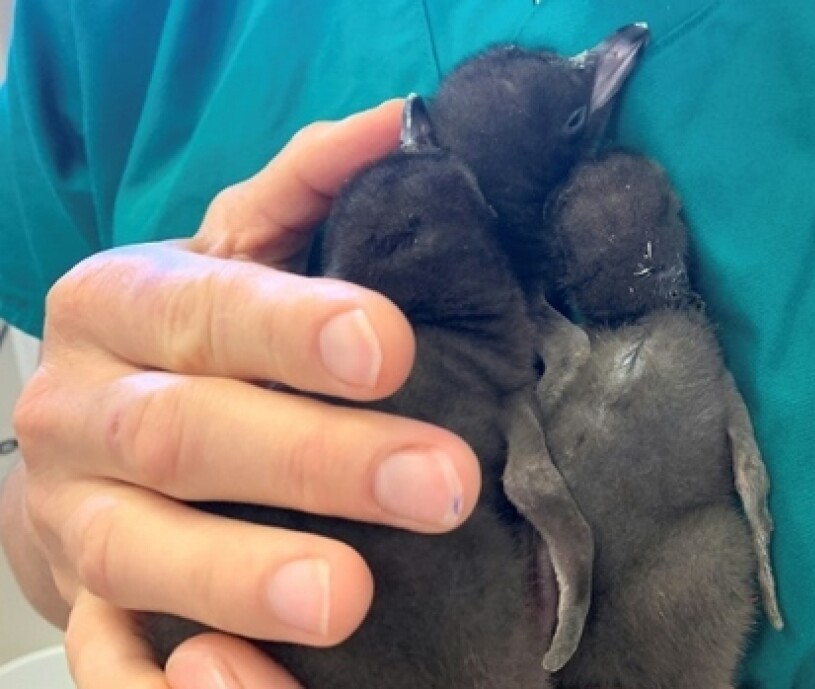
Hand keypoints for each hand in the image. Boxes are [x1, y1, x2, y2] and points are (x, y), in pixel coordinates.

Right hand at [4, 99, 481, 688]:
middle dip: (312, 462)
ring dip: (239, 578)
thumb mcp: (233, 251)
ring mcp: (76, 519)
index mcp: (123, 306)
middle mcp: (84, 411)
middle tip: (438, 484)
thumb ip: (306, 189)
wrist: (89, 435)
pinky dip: (173, 687)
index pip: (208, 310)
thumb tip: (398, 123)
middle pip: (184, 436)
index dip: (293, 329)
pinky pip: (110, 661)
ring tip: (345, 598)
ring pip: (137, 553)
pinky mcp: (84, 607)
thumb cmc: (194, 336)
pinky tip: (246, 686)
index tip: (391, 347)